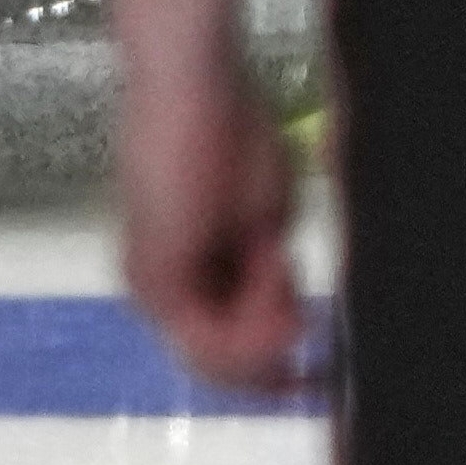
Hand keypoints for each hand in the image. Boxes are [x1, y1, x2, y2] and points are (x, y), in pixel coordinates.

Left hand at [112, 13, 313, 390]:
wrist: (193, 83)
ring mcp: (151, 289)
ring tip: (276, 252)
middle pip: (225, 367)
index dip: (271, 375)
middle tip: (289, 268)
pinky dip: (254, 318)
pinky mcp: (157, 277)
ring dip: (265, 318)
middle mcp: (157, 293)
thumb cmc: (232, 132)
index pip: (224, 355)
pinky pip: (211, 339)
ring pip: (222, 357)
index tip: (314, 381)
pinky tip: (271, 265)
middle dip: (273, 341)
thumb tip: (284, 321)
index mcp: (183, 276)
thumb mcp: (266, 220)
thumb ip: (267, 279)